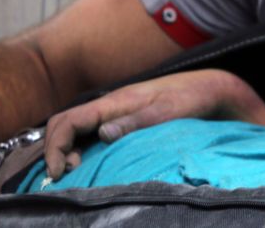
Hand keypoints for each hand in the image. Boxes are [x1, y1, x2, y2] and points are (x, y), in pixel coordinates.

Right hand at [43, 69, 264, 179]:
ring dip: (66, 149)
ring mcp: (115, 111)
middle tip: (64, 175)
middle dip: (54, 149)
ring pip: (75, 128)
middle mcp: (110, 105)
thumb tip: (102, 133)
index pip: (67, 120)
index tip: (59, 171)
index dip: (55, 146)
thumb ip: (134, 122)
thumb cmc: (190, 99)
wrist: (210, 89)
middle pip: (64, 123)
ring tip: (74, 172)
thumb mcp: (165, 112)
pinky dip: (80, 146)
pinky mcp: (124, 118)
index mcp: (115, 101)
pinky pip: (91, 131)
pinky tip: (88, 162)